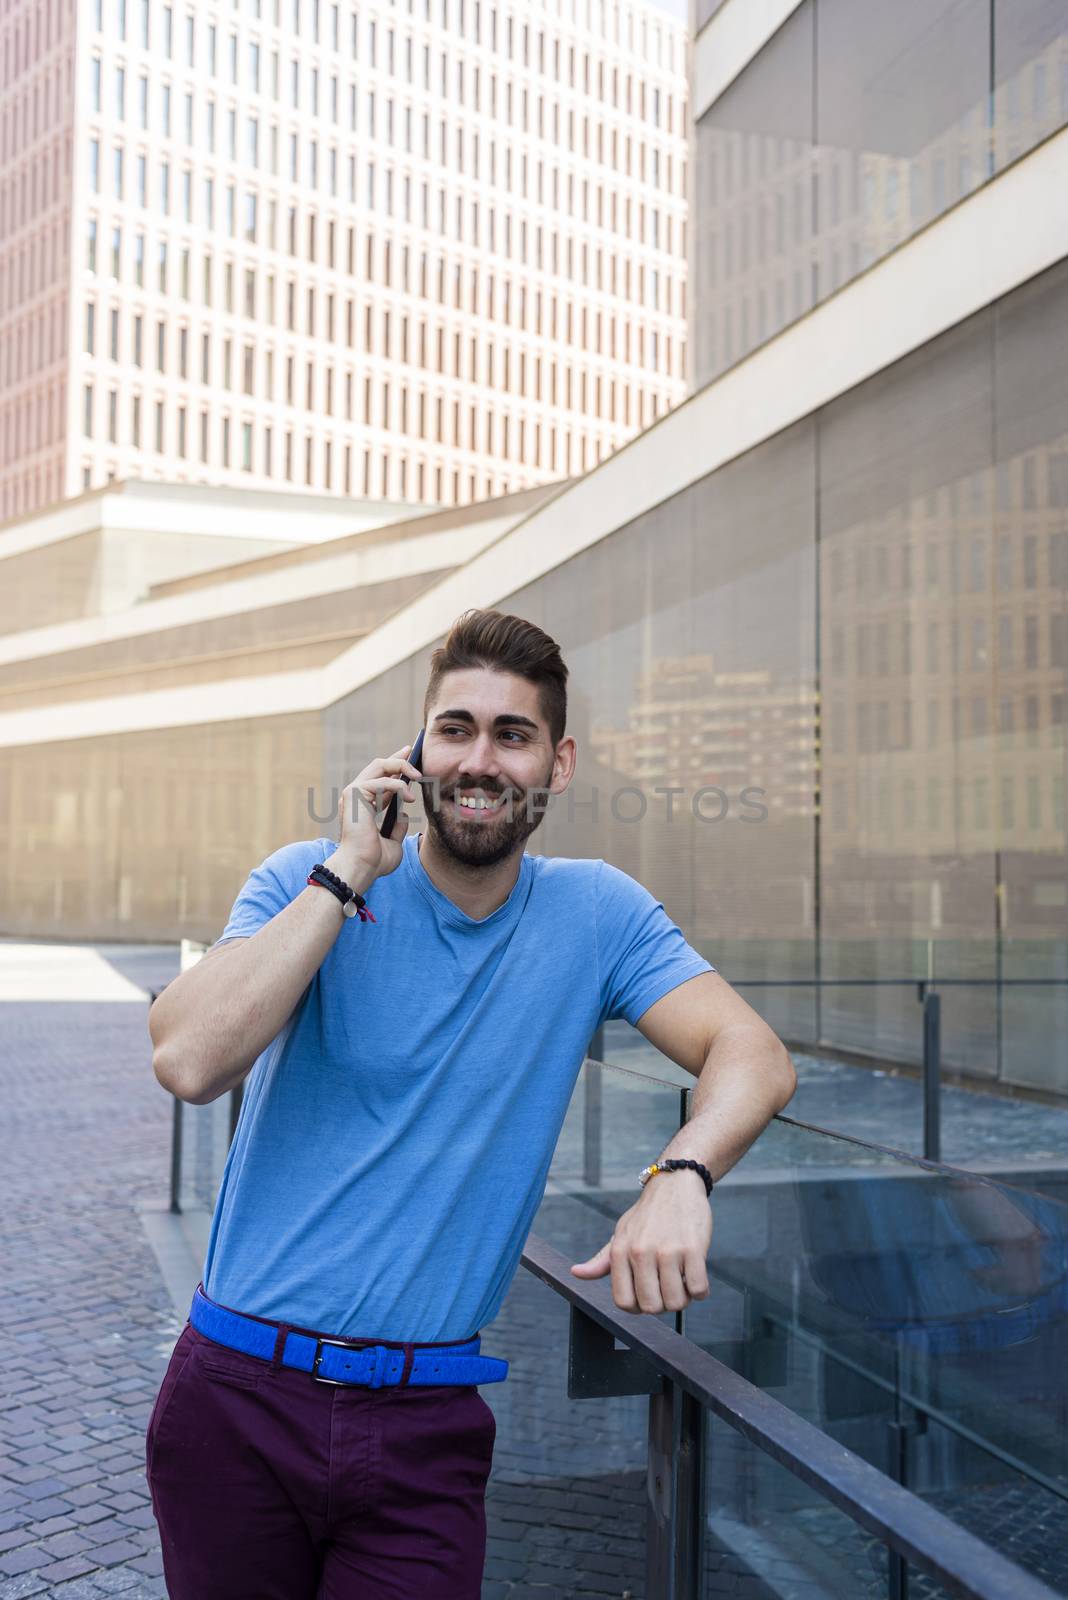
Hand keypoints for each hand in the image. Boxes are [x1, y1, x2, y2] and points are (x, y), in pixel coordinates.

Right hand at [334, 744, 422, 883]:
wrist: (362, 867)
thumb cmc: (374, 860)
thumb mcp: (393, 841)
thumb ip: (397, 826)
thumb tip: (404, 814)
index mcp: (363, 805)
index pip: (380, 778)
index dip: (396, 767)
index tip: (410, 758)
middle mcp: (356, 796)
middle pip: (378, 766)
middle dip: (398, 757)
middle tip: (413, 751)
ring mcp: (353, 793)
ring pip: (379, 765)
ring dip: (402, 767)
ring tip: (419, 776)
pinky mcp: (354, 794)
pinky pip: (382, 781)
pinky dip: (399, 787)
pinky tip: (410, 798)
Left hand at [569, 1174, 712, 1314]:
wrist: (675, 1184)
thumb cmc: (647, 1215)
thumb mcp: (621, 1233)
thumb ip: (602, 1260)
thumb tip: (576, 1273)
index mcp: (620, 1251)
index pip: (623, 1302)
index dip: (638, 1308)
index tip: (648, 1297)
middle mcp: (641, 1252)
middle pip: (651, 1307)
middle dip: (663, 1305)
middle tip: (668, 1288)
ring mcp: (668, 1250)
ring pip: (676, 1303)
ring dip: (683, 1299)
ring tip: (682, 1281)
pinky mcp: (693, 1248)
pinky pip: (699, 1290)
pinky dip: (701, 1290)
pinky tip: (696, 1275)